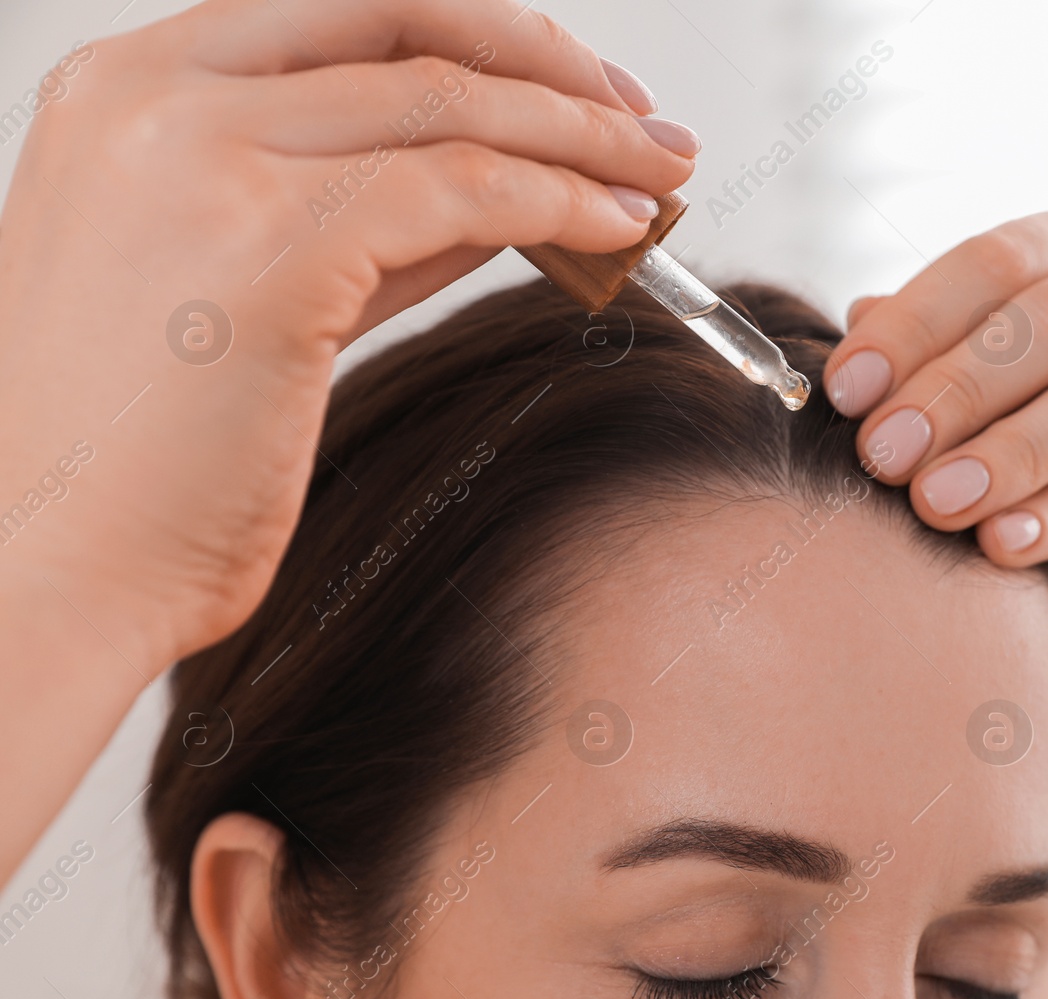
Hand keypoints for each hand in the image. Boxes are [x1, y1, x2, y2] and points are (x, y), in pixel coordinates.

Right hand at [0, 0, 695, 666]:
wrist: (48, 567)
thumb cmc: (138, 456)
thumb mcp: (240, 290)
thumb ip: (356, 219)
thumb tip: (490, 184)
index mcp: (126, 89)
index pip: (344, 11)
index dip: (478, 37)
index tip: (569, 82)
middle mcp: (154, 97)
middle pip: (405, 26)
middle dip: (547, 65)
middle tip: (640, 123)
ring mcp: (204, 158)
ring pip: (448, 103)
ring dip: (579, 135)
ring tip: (659, 174)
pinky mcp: (272, 245)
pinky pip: (463, 191)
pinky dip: (560, 202)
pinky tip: (620, 230)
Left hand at [823, 208, 1047, 590]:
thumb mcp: (990, 385)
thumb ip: (932, 351)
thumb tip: (856, 321)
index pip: (999, 259)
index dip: (915, 321)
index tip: (844, 390)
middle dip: (960, 386)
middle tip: (883, 454)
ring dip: (1016, 450)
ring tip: (936, 502)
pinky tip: (1002, 546)